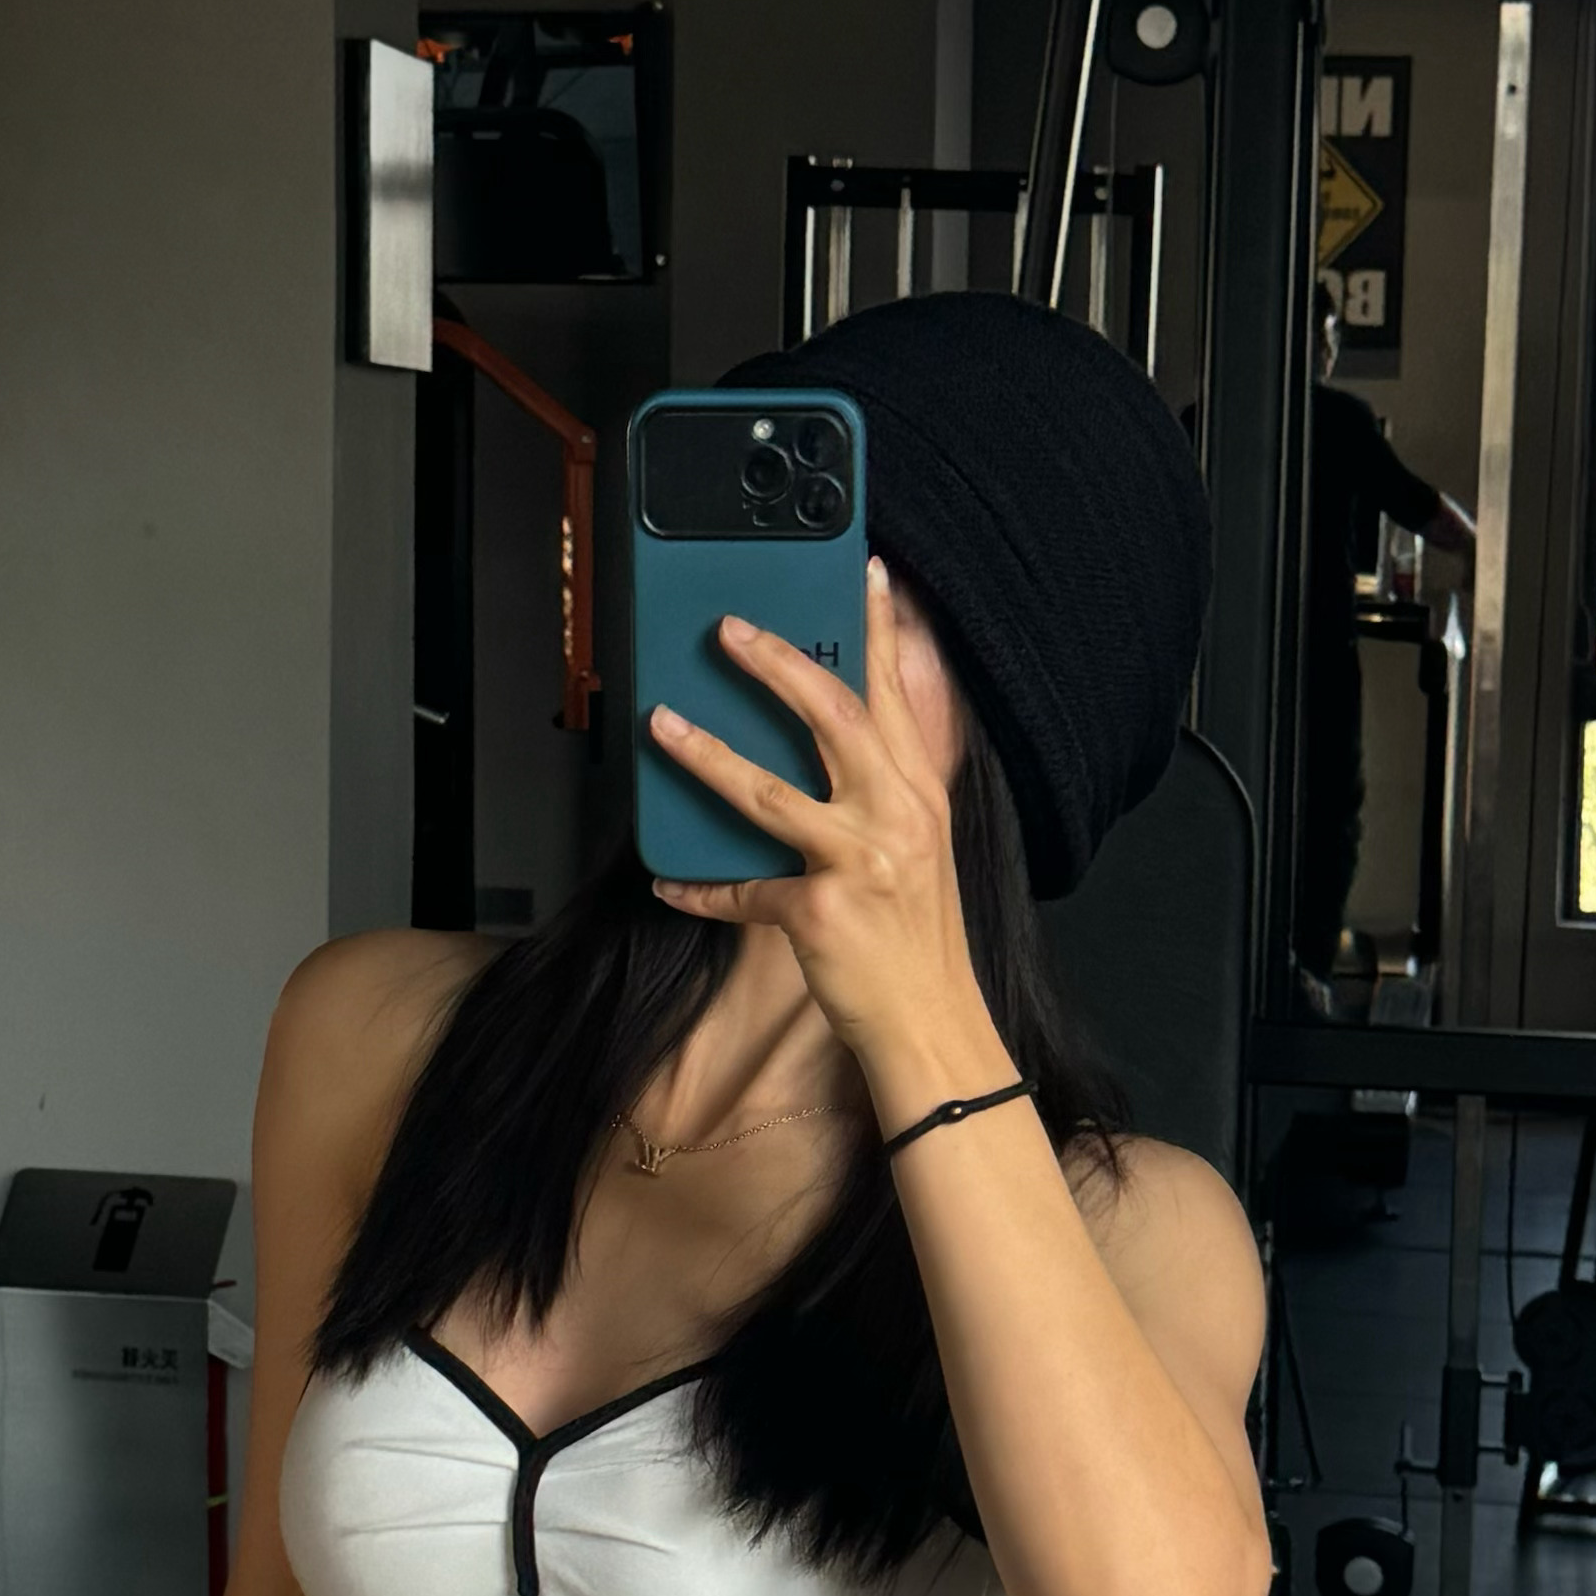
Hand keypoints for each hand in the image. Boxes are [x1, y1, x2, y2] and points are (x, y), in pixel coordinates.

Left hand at [647, 561, 998, 1084]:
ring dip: (708, 755)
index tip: (862, 573)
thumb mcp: (917, 850)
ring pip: (771, 792)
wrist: (932, 1022)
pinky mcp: (822, 911)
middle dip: (777, 665)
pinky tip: (670, 882)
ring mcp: (860, 862)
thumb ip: (882, 795)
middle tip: (729, 630)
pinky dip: (702, 888)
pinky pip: (745, 891)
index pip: (895, 696)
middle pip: (834, 717)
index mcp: (918, 795)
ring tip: (663, 725)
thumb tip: (833, 749)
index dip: (878, 630)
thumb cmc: (917, 939)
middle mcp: (896, 816)